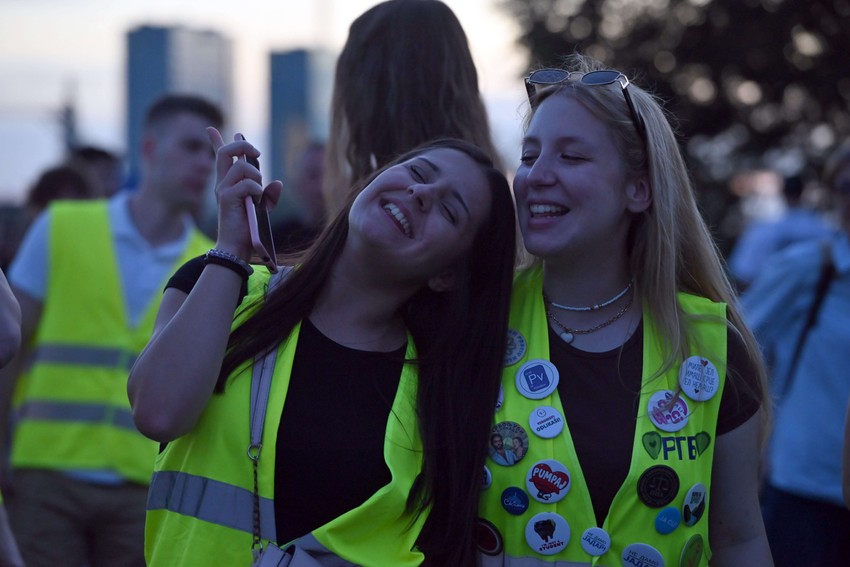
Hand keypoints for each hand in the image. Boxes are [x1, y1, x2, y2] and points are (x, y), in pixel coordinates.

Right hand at [206, 128, 282, 258]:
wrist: (236, 247)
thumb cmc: (247, 229)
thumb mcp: (261, 209)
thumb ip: (269, 195)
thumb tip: (278, 182)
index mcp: (229, 184)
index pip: (220, 158)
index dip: (216, 141)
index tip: (210, 128)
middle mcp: (223, 184)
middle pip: (226, 153)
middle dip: (243, 147)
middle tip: (257, 154)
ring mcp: (223, 190)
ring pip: (241, 168)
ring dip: (255, 176)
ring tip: (258, 193)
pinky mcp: (226, 198)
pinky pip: (247, 185)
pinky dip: (257, 191)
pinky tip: (256, 201)